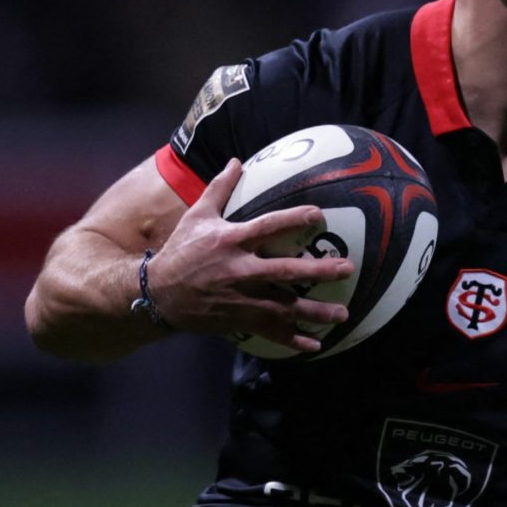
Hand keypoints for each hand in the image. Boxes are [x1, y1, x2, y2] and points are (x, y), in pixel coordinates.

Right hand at [145, 158, 354, 352]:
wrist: (159, 294)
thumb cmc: (181, 251)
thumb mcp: (197, 216)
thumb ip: (219, 189)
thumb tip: (236, 161)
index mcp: (230, 242)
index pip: (267, 227)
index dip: (293, 220)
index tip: (318, 214)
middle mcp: (239, 271)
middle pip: (284, 271)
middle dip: (318, 271)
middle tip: (347, 269)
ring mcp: (241, 298)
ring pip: (283, 307)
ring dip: (314, 312)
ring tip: (342, 314)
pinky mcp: (239, 320)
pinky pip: (270, 332)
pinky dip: (293, 340)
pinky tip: (316, 344)